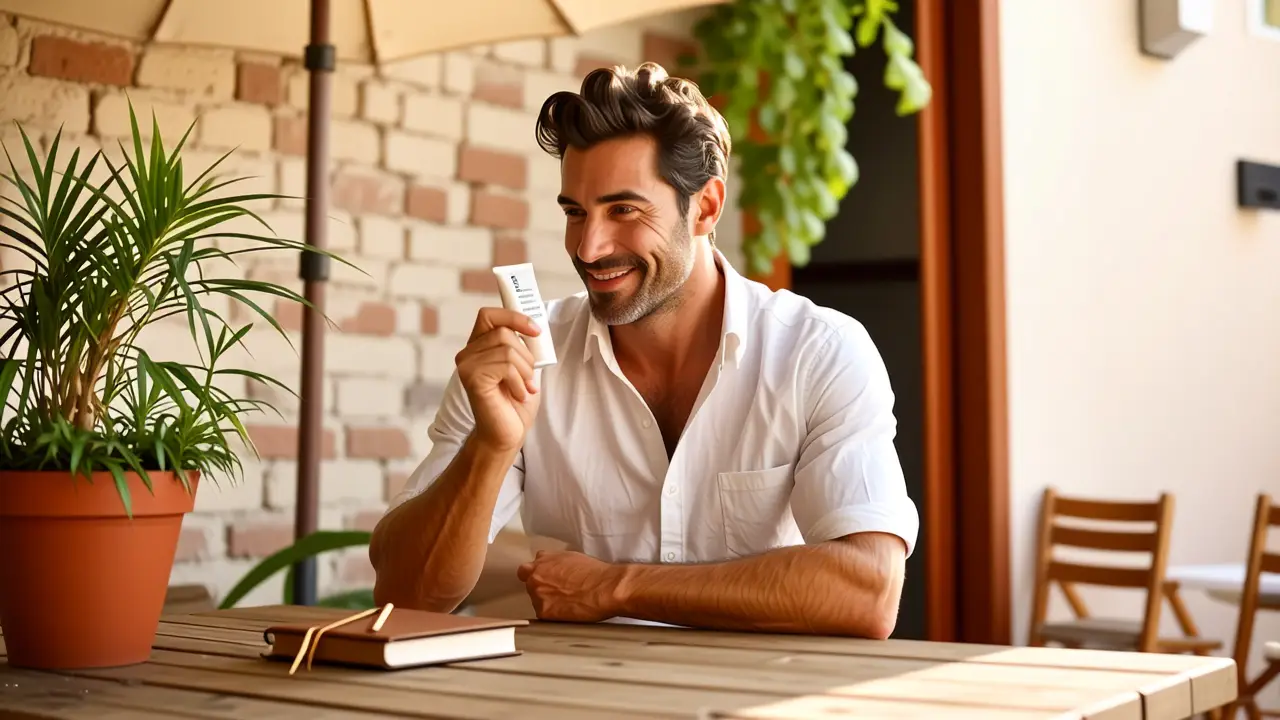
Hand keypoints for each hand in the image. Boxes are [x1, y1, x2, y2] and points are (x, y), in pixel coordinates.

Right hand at [455, 307, 543, 451]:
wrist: (506, 434)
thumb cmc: (515, 403)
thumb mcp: (523, 367)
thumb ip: (523, 345)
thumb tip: (535, 325)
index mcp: (479, 346)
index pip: (489, 314)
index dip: (514, 317)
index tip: (535, 331)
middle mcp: (468, 353)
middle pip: (504, 332)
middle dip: (526, 356)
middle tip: (528, 378)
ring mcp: (467, 365)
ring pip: (507, 349)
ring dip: (524, 371)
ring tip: (523, 388)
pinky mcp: (472, 378)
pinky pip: (506, 366)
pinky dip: (519, 382)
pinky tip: (517, 395)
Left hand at [517, 550, 623, 622]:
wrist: (604, 588)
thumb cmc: (595, 573)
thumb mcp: (572, 557)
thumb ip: (555, 562)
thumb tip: (552, 568)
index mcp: (543, 561)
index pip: (526, 570)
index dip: (536, 576)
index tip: (543, 580)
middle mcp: (536, 577)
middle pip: (530, 586)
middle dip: (542, 589)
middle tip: (559, 594)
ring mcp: (538, 595)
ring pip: (536, 602)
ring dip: (547, 603)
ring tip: (567, 603)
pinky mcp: (544, 612)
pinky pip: (543, 616)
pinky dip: (553, 616)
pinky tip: (568, 612)